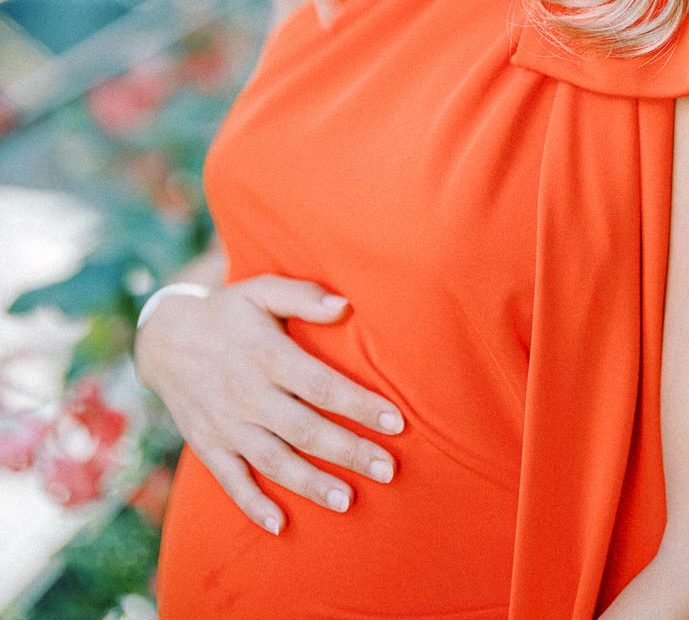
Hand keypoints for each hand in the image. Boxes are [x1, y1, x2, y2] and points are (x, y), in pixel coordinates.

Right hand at [133, 274, 404, 533]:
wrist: (164, 340)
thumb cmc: (227, 312)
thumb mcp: (261, 290)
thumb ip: (303, 296)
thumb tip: (346, 305)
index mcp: (266, 355)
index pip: (320, 385)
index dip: (358, 404)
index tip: (396, 422)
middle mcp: (247, 394)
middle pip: (305, 429)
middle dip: (349, 452)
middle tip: (388, 470)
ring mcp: (227, 424)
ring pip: (274, 461)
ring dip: (311, 484)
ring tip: (348, 501)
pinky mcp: (209, 446)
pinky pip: (231, 481)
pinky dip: (252, 505)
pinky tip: (280, 525)